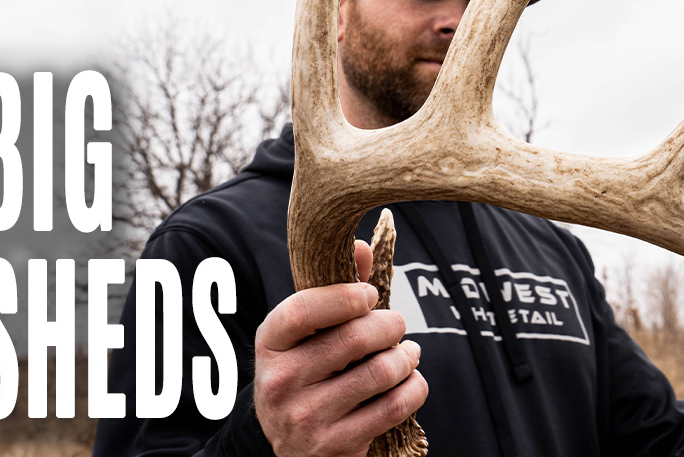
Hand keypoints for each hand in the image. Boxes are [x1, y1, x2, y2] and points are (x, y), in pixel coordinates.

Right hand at [254, 240, 427, 456]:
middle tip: (396, 325)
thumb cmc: (308, 371)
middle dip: (390, 324)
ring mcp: (306, 418)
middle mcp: (280, 383)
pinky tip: (409, 380)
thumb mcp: (307, 334)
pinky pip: (394, 406)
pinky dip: (414, 387)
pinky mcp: (335, 446)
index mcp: (270, 344)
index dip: (345, 296)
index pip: (302, 310)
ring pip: (381, 371)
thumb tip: (362, 246)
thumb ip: (335, 289)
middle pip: (354, 338)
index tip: (370, 295)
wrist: (291, 443)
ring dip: (407, 356)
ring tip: (407, 353)